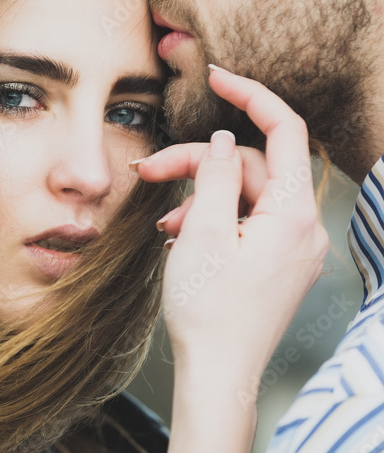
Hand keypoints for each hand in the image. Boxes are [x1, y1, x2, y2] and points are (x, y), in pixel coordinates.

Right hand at [132, 65, 328, 452]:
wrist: (218, 375)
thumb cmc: (209, 310)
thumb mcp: (200, 231)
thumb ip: (210, 175)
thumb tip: (218, 138)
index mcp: (291, 212)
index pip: (283, 131)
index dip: (250, 97)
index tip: (216, 78)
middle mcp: (302, 226)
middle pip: (248, 166)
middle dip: (198, 163)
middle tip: (149, 172)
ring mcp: (292, 247)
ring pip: (242, 195)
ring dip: (200, 196)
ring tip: (162, 219)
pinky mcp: (277, 264)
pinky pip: (246, 222)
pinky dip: (212, 220)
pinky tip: (179, 235)